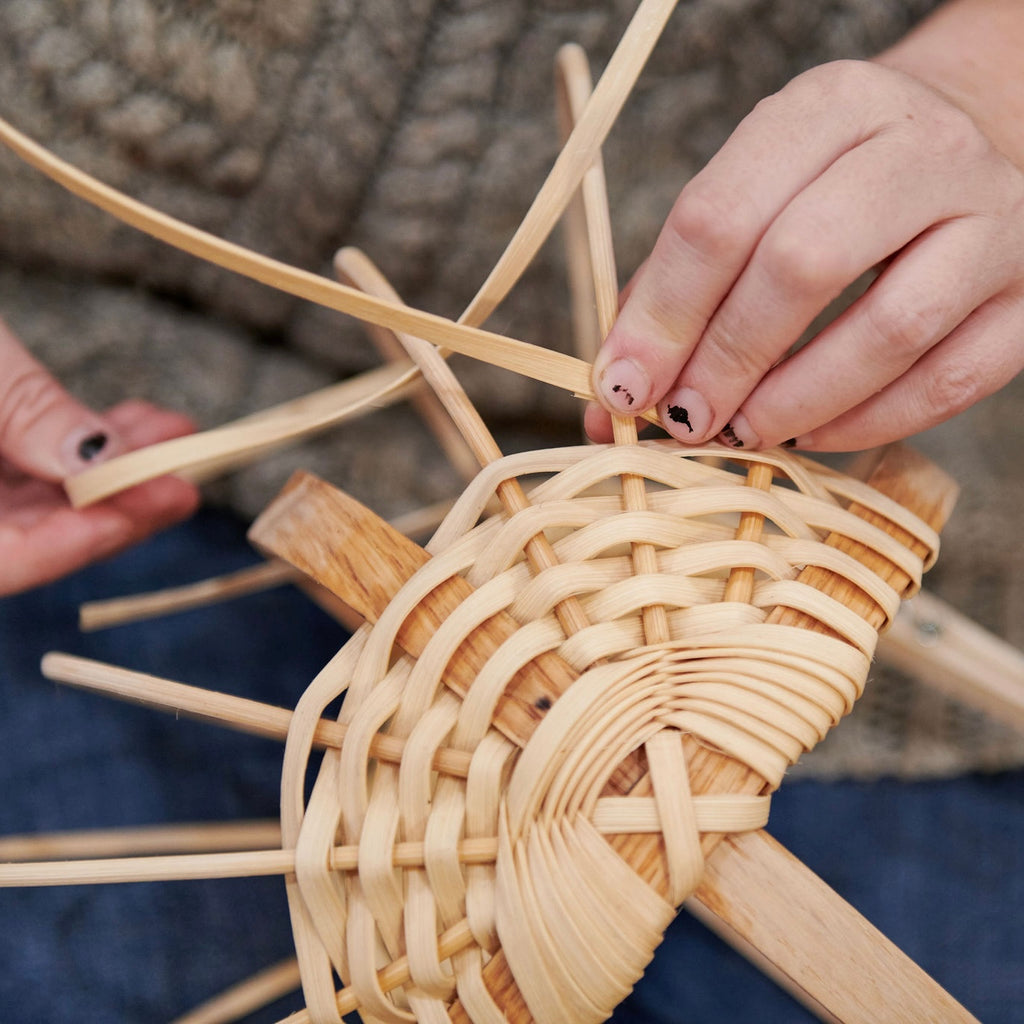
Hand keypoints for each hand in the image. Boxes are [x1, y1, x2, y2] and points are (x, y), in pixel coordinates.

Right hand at [0, 319, 198, 596]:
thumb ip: (22, 413)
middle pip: (27, 542)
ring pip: (32, 506)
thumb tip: (101, 463)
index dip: (81, 540)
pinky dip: (78, 448)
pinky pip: (21, 471)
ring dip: (110, 473)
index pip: (4, 563)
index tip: (157, 499)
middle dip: (116, 505)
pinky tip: (135, 423)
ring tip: (173, 434)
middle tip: (186, 475)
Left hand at [586, 58, 1023, 451]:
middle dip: (725, 361)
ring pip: (888, 329)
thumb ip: (672, 292)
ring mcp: (993, 218)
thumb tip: (609, 403)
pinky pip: (948, 381)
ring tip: (742, 434)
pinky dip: (866, 424)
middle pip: (801, 265)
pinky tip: (812, 436)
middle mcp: (920, 146)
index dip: (662, 316)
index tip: (623, 386)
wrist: (971, 147)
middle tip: (683, 420)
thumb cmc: (829, 191)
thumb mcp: (748, 198)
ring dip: (795, 402)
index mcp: (826, 108)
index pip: (719, 216)